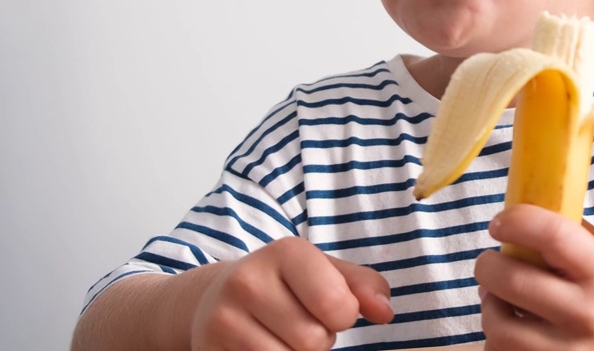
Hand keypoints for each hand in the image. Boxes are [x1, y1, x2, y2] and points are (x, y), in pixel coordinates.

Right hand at [192, 236, 393, 349]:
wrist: (215, 298)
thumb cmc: (286, 285)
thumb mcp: (326, 272)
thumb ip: (364, 286)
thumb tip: (385, 312)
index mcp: (286, 252)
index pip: (336, 305)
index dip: (343, 316)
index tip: (328, 306)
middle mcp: (248, 280)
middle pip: (314, 340)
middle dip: (318, 339)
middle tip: (299, 322)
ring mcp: (222, 318)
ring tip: (280, 335)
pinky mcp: (209, 349)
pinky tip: (261, 345)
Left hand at [474, 205, 593, 350]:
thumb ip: (565, 233)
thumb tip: (516, 216)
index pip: (553, 234)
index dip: (517, 222)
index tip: (500, 223)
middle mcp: (586, 313)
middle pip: (513, 280)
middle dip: (488, 266)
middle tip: (490, 262)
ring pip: (500, 328)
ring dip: (489, 308)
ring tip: (497, 299)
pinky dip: (497, 341)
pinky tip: (511, 329)